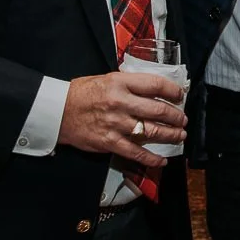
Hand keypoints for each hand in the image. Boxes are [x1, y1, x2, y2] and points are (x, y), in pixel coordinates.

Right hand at [57, 71, 187, 169]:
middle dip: (176, 116)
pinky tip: (162, 160)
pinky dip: (152, 158)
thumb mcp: (107, 79)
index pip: (155, 85)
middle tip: (183, 119)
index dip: (172, 91)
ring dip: (170, 135)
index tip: (180, 95)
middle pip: (158, 110)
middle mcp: (121, 103)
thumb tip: (154, 89)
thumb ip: (130, 84)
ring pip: (152, 131)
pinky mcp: (110, 142)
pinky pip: (136, 152)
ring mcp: (116, 124)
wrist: (57, 111)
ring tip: (180, 135)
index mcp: (120, 83)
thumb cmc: (82, 93)